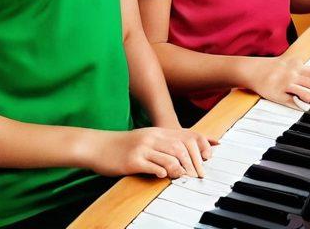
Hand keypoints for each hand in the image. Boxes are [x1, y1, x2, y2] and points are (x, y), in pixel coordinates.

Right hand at [91, 125, 214, 179]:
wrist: (98, 146)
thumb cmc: (123, 145)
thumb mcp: (145, 139)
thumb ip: (161, 144)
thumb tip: (180, 155)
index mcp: (156, 132)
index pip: (184, 136)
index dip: (199, 145)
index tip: (211, 154)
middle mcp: (152, 137)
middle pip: (180, 147)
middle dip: (192, 162)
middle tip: (198, 175)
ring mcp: (142, 148)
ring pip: (169, 156)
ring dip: (178, 168)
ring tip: (181, 176)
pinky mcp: (132, 160)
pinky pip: (151, 166)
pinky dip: (160, 171)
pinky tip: (163, 176)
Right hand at [242, 54, 309, 110]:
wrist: (254, 70)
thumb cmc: (274, 69)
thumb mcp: (291, 67)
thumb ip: (305, 74)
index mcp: (299, 65)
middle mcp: (294, 72)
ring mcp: (287, 82)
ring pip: (307, 91)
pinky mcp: (280, 93)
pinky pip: (294, 99)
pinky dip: (304, 104)